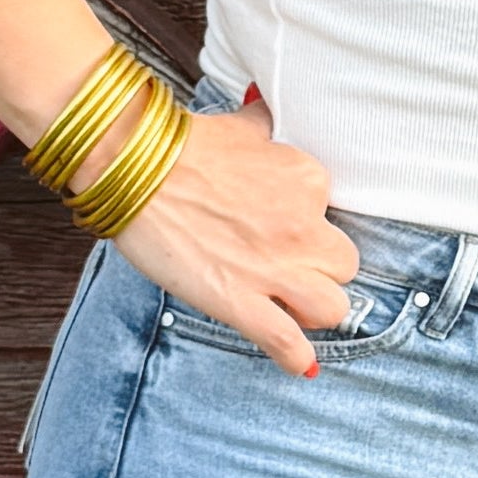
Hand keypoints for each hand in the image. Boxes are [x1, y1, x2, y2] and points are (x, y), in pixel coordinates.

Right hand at [110, 86, 359, 371]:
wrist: (134, 167)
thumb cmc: (181, 147)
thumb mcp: (240, 127)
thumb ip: (264, 127)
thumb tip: (265, 115)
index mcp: (307, 180)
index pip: (333, 215)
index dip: (311, 227)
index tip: (284, 229)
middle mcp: (302, 227)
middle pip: (343, 265)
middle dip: (320, 270)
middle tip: (289, 267)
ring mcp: (273, 269)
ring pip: (332, 307)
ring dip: (314, 310)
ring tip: (292, 307)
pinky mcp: (240, 302)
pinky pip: (288, 344)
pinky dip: (296, 358)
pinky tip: (299, 362)